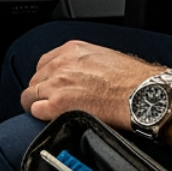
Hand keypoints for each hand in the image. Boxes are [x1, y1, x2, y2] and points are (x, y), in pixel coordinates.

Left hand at [18, 40, 165, 127]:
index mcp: (72, 50)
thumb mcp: (105, 58)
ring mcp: (56, 84)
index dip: (47, 77)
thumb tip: (82, 76)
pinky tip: (52, 120)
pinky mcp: (57, 105)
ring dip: (38, 104)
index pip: (45, 63)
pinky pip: (35, 111)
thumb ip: (85, 64)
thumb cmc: (132, 79)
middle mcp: (61, 64)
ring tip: (50, 114)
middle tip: (51, 102)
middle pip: (35, 79)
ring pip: (30, 96)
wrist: (141, 94)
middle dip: (41, 91)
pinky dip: (41, 116)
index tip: (51, 85)